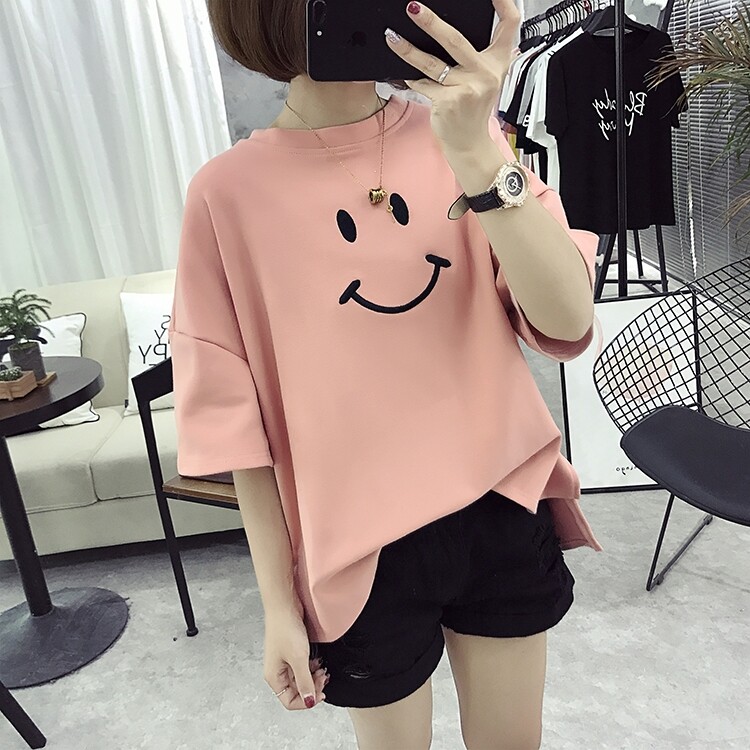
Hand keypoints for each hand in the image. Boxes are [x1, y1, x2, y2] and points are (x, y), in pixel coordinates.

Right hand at [263, 605, 328, 710]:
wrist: (284, 604)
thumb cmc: (285, 628)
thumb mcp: (298, 658)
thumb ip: (305, 682)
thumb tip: (309, 701)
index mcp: (274, 677)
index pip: (289, 701)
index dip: (306, 701)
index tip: (321, 693)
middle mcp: (277, 671)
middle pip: (297, 690)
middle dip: (312, 686)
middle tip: (324, 677)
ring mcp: (284, 661)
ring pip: (301, 678)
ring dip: (313, 676)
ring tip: (322, 668)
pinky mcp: (291, 651)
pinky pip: (302, 666)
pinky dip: (311, 666)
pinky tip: (318, 659)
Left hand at [385, 0, 520, 153]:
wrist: (469, 143)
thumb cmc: (473, 109)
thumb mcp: (485, 79)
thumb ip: (478, 56)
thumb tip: (447, 30)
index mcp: (498, 62)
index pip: (509, 25)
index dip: (504, 3)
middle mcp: (485, 73)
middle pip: (456, 40)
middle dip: (432, 22)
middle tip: (414, 8)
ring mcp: (467, 88)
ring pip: (432, 63)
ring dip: (408, 49)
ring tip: (392, 37)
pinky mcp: (449, 102)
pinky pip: (423, 84)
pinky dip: (410, 79)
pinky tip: (401, 74)